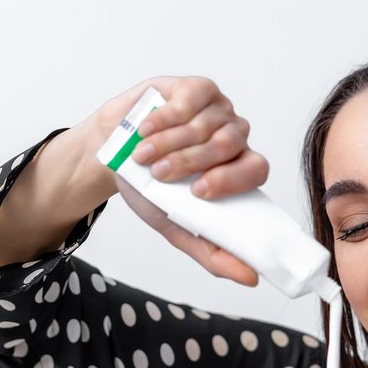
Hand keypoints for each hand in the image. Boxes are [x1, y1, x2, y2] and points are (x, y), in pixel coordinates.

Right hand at [83, 76, 266, 286]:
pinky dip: (166, 117)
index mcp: (237, 168)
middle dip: (190, 161)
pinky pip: (192, 98)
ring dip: (170, 142)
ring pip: (207, 122)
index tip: (198, 190)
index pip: (257, 169)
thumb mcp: (177, 225)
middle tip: (159, 174)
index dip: (232, 178)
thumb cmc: (148, 187)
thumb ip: (212, 252)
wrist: (111, 153)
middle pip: (230, 143)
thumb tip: (251, 278)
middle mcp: (233, 136)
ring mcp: (217, 109)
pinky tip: (146, 128)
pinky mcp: (196, 89)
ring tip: (143, 156)